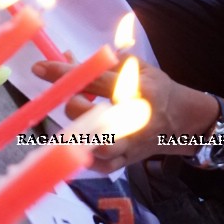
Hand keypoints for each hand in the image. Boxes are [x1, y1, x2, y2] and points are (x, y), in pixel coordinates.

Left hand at [32, 58, 214, 173]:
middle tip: (74, 98)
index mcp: (138, 89)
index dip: (66, 73)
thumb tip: (67, 58)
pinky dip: (86, 155)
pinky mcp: (127, 161)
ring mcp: (132, 143)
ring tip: (80, 121)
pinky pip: (101, 165)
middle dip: (75, 105)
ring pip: (97, 146)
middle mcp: (135, 118)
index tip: (40, 67)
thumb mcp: (139, 68)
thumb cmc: (158, 89)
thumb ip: (106, 64)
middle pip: (93, 116)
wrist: (184, 121)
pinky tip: (83, 141)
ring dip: (80, 132)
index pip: (96, 80)